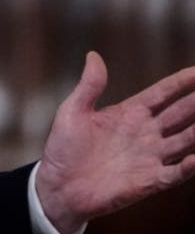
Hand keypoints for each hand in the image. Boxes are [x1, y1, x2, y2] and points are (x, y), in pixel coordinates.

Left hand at [35, 51, 194, 233]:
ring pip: (186, 141)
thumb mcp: (73, 111)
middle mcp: (145, 133)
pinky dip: (189, 167)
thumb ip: (89, 86)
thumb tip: (93, 55)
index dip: (180, 83)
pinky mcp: (149, 181)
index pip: (162, 94)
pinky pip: (175, 173)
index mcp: (129, 113)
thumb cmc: (64, 148)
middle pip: (180, 114)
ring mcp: (150, 157)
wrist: (59, 186)